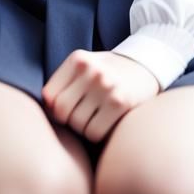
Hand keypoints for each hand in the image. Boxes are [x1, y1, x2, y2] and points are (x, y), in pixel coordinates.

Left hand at [42, 49, 160, 143]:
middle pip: (62, 111)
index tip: (66, 109)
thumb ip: (65, 82)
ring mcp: (106, 86)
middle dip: (68, 120)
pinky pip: (95, 132)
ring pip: (78, 125)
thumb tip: (48, 110)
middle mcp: (91, 70)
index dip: (54, 108)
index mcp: (78, 59)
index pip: (49, 95)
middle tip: (81, 115)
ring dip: (84, 128)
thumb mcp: (85, 65)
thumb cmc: (108, 71)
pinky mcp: (121, 103)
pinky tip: (105, 122)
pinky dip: (97, 133)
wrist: (146, 65)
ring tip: (95, 116)